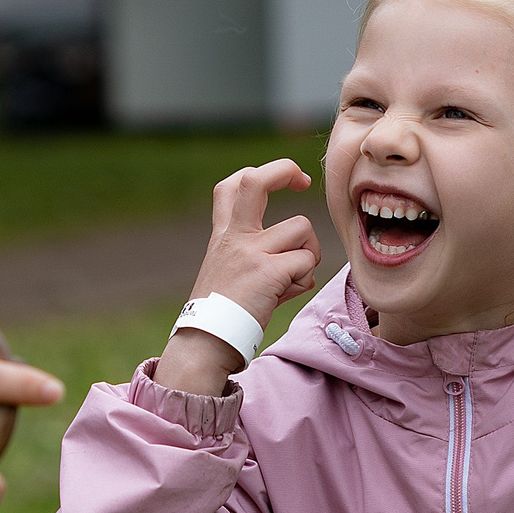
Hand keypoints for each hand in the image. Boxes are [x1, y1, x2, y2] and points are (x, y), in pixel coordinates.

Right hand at [156, 160, 321, 396]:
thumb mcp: (229, 271)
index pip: (232, 185)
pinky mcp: (268, 271)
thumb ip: (256, 253)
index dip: (262, 172)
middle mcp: (234, 237)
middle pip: (256, 181)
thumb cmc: (223, 313)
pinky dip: (303, 281)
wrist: (206, 342)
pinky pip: (306, 263)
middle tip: (304, 180)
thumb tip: (300, 251)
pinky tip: (283, 295)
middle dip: (285, 170)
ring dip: (307, 254)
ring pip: (302, 228)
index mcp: (223, 235)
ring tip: (289, 279)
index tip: (287, 179)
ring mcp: (251, 252)